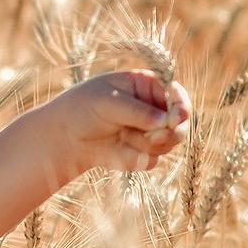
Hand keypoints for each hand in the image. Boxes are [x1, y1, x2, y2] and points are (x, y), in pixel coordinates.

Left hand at [49, 70, 192, 172]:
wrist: (65, 135)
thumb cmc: (84, 108)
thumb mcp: (107, 102)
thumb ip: (137, 111)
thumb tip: (166, 122)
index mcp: (150, 87)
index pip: (178, 96)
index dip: (181, 109)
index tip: (174, 120)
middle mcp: (157, 109)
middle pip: (181, 124)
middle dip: (169, 133)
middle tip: (152, 138)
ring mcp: (153, 132)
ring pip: (169, 144)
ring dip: (145, 144)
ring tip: (120, 134)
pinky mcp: (145, 153)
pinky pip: (153, 161)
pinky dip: (135, 157)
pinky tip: (116, 148)